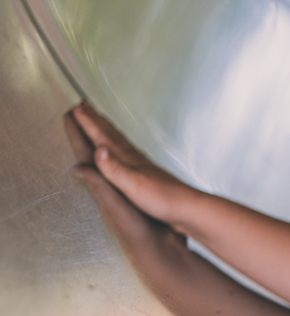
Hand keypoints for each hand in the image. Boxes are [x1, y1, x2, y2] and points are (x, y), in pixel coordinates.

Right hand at [65, 103, 199, 230]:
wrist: (190, 209)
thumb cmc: (164, 200)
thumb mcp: (134, 185)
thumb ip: (114, 168)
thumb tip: (98, 150)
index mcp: (128, 160)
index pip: (103, 137)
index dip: (87, 123)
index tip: (74, 109)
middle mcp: (135, 159)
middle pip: (111, 134)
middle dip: (95, 119)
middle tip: (82, 106)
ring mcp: (143, 166)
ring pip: (120, 141)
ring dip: (106, 129)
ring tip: (99, 120)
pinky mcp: (148, 176)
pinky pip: (127, 153)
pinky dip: (120, 146)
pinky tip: (122, 151)